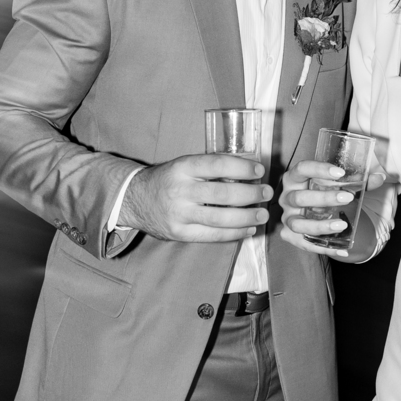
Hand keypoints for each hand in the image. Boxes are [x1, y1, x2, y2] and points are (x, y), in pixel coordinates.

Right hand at [121, 153, 271, 241]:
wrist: (134, 199)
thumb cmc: (168, 179)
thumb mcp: (183, 165)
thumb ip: (210, 167)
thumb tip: (248, 168)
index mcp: (182, 167)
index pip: (216, 165)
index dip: (241, 168)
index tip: (259, 170)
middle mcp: (180, 190)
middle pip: (222, 194)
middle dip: (250, 194)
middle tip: (266, 193)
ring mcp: (179, 214)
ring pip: (219, 218)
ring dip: (246, 217)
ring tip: (262, 214)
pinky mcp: (179, 233)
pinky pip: (211, 235)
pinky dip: (233, 233)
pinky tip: (248, 229)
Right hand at [278, 158, 384, 260]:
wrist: (313, 211)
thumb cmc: (323, 192)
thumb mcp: (338, 184)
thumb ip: (358, 181)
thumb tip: (380, 177)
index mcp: (295, 178)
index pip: (302, 168)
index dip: (319, 169)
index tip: (341, 173)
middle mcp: (287, 197)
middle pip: (300, 197)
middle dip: (324, 198)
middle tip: (348, 198)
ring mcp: (287, 218)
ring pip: (298, 224)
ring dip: (320, 226)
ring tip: (342, 225)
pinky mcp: (290, 235)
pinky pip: (304, 244)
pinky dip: (323, 248)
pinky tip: (342, 249)